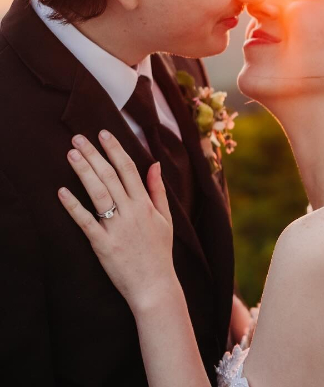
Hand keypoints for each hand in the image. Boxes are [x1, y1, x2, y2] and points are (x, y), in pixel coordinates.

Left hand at [58, 130, 178, 314]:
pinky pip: (86, 221)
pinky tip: (62, 191)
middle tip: (78, 138)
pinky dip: (73, 206)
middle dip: (93, 155)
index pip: (129, 169)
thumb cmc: (159, 252)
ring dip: (83, 172)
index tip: (103, 134)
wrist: (154, 284)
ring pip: (98, 193)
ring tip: (71, 155)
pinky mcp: (102, 244)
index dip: (115, 150)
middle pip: (110, 177)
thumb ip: (157, 190)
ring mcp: (116, 227)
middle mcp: (131, 212)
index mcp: (146, 204)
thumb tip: (155, 164)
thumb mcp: (165, 218)